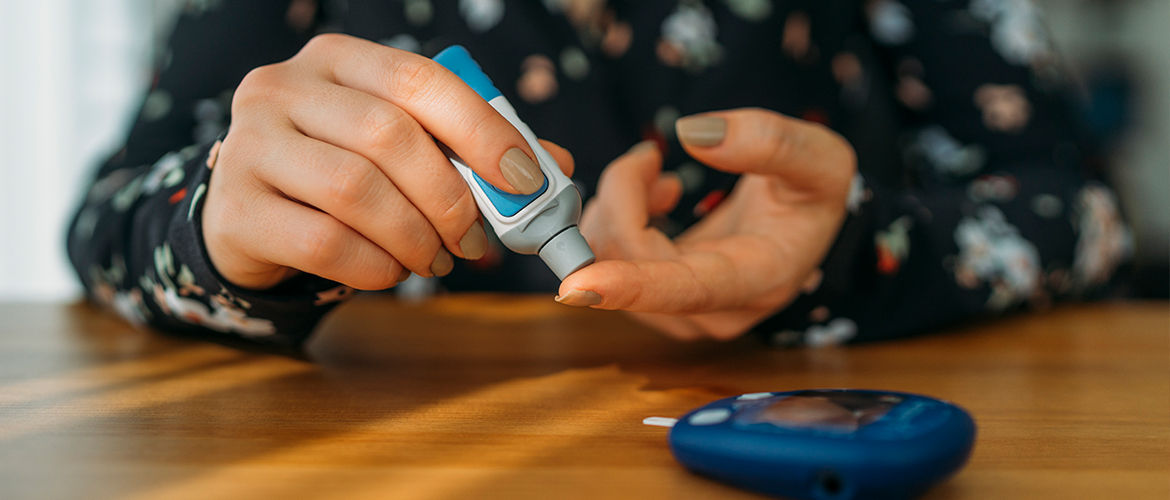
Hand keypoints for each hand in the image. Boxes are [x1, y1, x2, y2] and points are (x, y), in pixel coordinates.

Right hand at [203, 34, 572, 289]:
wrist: (250, 218)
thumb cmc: (340, 175)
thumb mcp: (401, 149)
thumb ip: (470, 150)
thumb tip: (556, 166)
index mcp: (336, 60)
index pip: (421, 79)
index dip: (481, 130)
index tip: (525, 179)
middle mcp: (283, 88)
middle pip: (389, 136)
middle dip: (450, 198)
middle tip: (475, 240)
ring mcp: (248, 146)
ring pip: (355, 191)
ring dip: (415, 238)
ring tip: (435, 261)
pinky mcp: (235, 210)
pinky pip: (324, 242)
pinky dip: (376, 266)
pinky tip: (391, 272)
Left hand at [558, 108, 854, 339]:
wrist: (805, 218)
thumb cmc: (816, 191)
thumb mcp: (820, 157)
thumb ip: (769, 141)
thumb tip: (693, 134)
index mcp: (758, 280)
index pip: (686, 291)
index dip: (630, 287)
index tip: (575, 286)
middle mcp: (715, 309)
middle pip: (633, 262)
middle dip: (621, 197)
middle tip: (648, 156)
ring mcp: (682, 310)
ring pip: (610, 262)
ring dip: (616, 204)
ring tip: (653, 171)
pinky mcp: (658, 298)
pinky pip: (609, 260)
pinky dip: (616, 216)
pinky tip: (651, 195)